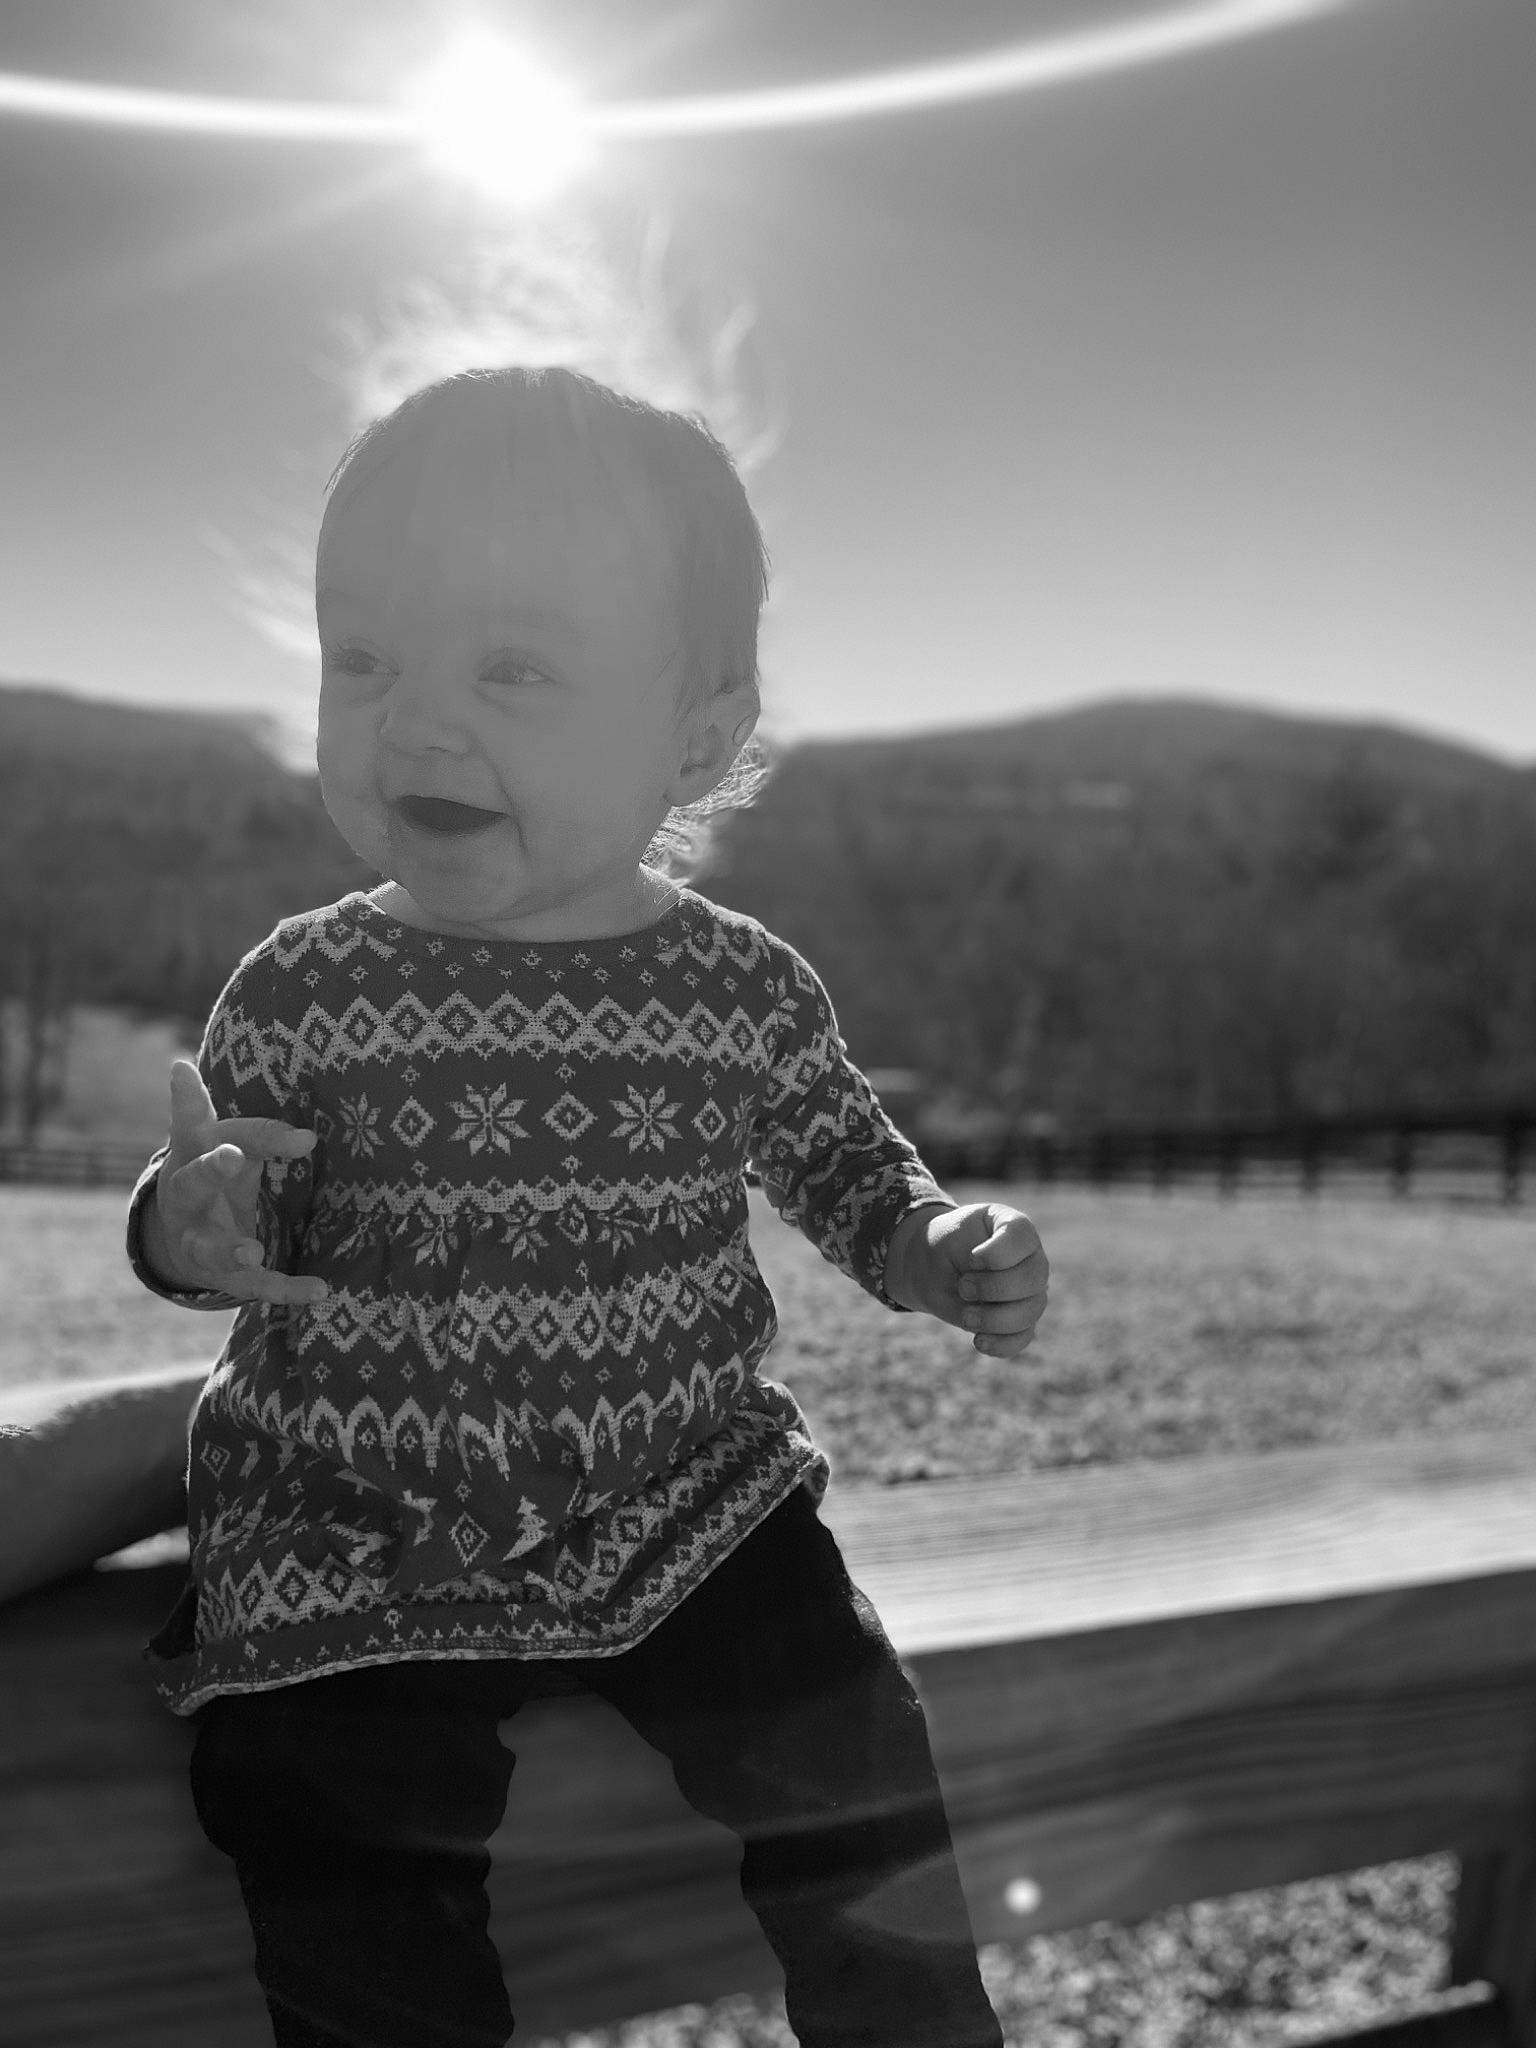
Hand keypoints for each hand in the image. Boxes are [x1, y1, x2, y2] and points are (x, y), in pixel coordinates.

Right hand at [147, 1060, 328, 1307]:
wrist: (183, 1234)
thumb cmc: (217, 1170)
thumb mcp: (234, 1143)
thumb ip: (267, 1137)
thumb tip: (310, 1137)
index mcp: (188, 1155)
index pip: (192, 1125)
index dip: (189, 1100)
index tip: (183, 1070)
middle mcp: (186, 1198)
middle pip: (191, 1183)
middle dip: (210, 1170)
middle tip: (230, 1157)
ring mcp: (199, 1240)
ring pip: (208, 1248)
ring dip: (229, 1250)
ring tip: (251, 1250)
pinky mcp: (224, 1275)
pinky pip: (255, 1285)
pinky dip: (287, 1289)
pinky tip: (320, 1291)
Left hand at [892, 1202, 1048, 1357]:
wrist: (933, 1267)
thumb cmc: (944, 1245)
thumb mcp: (948, 1236)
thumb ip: (971, 1256)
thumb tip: (995, 1296)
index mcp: (1016, 1228)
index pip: (1023, 1239)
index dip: (996, 1255)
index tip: (971, 1258)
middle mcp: (1031, 1258)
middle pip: (1033, 1278)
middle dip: (994, 1288)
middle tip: (963, 1287)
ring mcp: (1031, 1291)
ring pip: (1031, 1312)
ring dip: (995, 1319)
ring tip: (966, 1316)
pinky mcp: (1022, 1320)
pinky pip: (1023, 1337)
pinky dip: (1002, 1344)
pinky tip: (979, 1341)